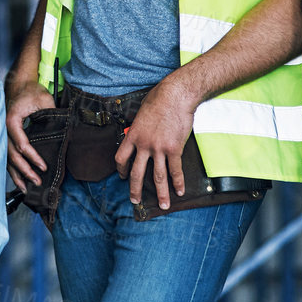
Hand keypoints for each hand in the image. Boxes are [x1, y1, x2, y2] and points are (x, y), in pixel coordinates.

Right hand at [5, 78, 55, 189]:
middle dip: (25, 170)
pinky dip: (12, 168)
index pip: (21, 143)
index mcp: (12, 120)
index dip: (33, 157)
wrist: (19, 82)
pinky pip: (6, 155)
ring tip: (27, 188)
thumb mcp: (44, 100)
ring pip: (6, 158)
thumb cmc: (31, 90)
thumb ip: (51, 115)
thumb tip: (62, 133)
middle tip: (37, 181)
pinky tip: (19, 178)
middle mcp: (3, 128)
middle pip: (11, 155)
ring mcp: (1, 133)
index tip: (43, 166)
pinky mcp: (4, 135)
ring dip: (16, 173)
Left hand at [114, 74, 196, 210]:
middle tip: (135, 200)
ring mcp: (158, 149)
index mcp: (132, 135)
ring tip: (163, 205)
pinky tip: (180, 191)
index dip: (121, 169)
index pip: (121, 157)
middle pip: (136, 172)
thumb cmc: (159, 99)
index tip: (123, 175)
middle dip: (135, 189)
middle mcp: (143, 145)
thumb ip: (139, 125)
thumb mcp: (141, 112)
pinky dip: (178, 182)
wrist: (175, 96)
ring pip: (157, 176)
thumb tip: (140, 129)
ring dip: (160, 193)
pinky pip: (175, 170)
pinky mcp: (174, 149)